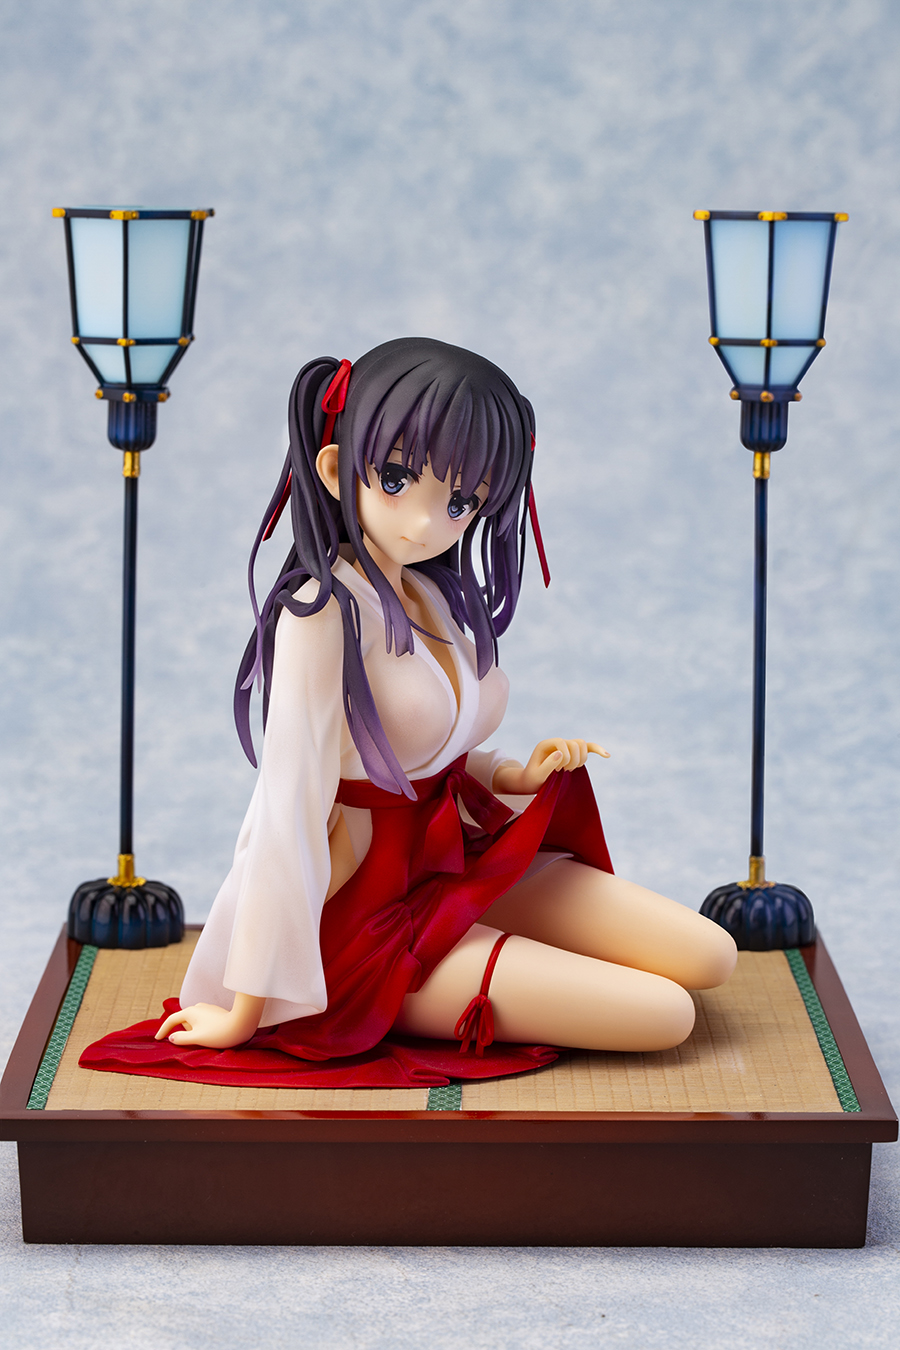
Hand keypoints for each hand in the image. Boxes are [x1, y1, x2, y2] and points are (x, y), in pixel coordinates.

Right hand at [155, 993, 265, 1048]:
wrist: (241, 1024)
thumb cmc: (218, 1033)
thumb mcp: (196, 1038)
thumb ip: (181, 1038)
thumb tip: (172, 1038)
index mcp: (190, 1012)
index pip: (171, 1020)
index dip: (163, 1030)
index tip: (157, 1039)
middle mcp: (198, 1007)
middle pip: (184, 1022)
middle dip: (184, 1032)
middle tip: (191, 1043)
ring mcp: (207, 1009)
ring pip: (194, 1022)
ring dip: (194, 1032)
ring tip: (205, 1040)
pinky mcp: (216, 1013)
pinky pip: (203, 1022)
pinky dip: (202, 1030)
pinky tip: (212, 1036)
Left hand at [492, 738, 609, 795]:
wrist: (530, 783)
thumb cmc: (532, 780)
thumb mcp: (537, 776)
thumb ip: (547, 765)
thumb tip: (560, 754)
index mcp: (546, 744)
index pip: (564, 743)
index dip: (564, 757)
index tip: (557, 770)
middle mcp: (556, 742)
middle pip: (576, 743)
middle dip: (574, 760)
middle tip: (563, 771)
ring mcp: (565, 747)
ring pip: (583, 745)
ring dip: (581, 759)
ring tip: (569, 770)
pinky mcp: (572, 753)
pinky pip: (587, 748)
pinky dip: (597, 750)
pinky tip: (607, 756)